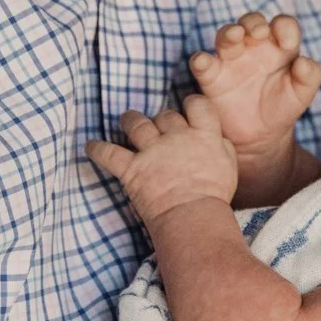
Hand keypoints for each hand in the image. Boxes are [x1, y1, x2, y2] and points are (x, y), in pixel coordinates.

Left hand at [87, 102, 237, 223]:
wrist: (192, 216)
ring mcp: (152, 151)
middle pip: (165, 115)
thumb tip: (217, 138)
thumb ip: (222, 148)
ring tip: (126, 119)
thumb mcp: (229, 168)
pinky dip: (97, 149)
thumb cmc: (214, 197)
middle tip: (159, 127)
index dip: (192, 104)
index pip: (198, 105)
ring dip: (130, 119)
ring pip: (136, 124)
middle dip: (162, 119)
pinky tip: (90, 146)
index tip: (188, 108)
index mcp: (204, 136)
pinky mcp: (132, 169)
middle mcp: (176, 137)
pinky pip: (108, 154)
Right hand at [190, 12, 320, 168]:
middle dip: (254, 22)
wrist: (260, 135)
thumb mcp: (302, 95)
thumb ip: (310, 77)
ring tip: (235, 35)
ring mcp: (231, 60)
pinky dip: (200, 60)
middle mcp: (254, 47)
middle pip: (251, 22)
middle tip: (260, 32)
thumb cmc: (282, 107)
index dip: (285, 27)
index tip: (288, 43)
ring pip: (226, 35)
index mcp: (279, 46)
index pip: (283, 25)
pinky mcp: (213, 77)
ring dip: (229, 32)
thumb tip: (305, 62)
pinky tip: (203, 61)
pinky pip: (202, 64)